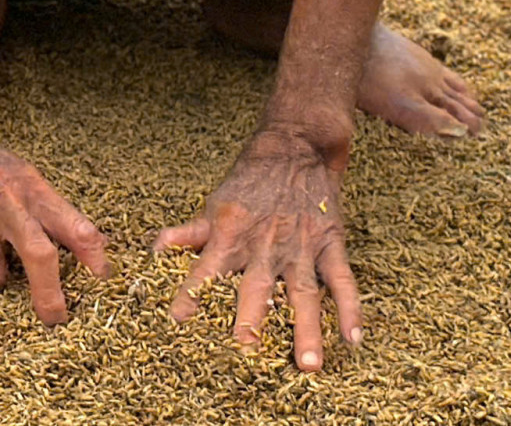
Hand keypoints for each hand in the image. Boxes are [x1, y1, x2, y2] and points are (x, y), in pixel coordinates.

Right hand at [0, 110, 110, 323]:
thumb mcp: (17, 173)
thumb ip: (46, 207)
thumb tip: (92, 242)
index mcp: (31, 186)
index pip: (71, 221)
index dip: (92, 252)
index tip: (103, 277)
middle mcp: (6, 197)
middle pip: (39, 255)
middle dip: (49, 295)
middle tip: (54, 319)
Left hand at [155, 128, 360, 371]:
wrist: (295, 145)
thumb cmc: (249, 179)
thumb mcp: (216, 202)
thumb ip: (191, 232)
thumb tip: (157, 250)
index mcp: (232, 234)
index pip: (206, 269)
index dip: (191, 293)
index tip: (178, 321)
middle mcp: (265, 244)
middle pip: (256, 286)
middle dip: (251, 317)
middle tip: (246, 350)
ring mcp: (301, 245)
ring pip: (303, 292)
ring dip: (306, 328)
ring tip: (308, 365)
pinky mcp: (330, 242)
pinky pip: (343, 279)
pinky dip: (350, 307)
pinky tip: (354, 339)